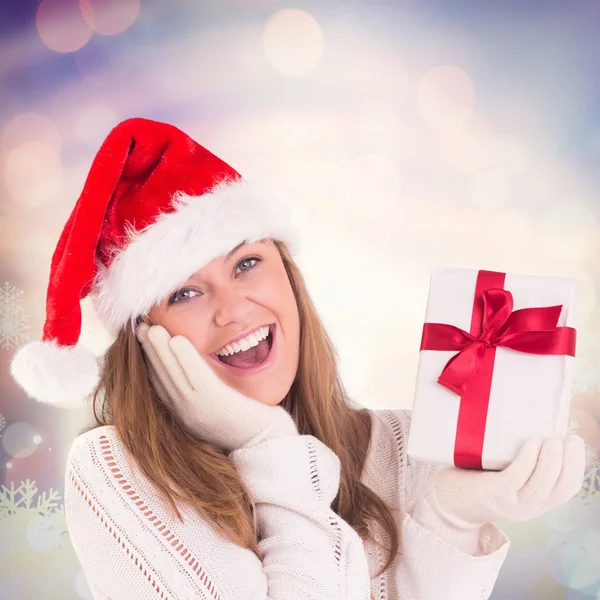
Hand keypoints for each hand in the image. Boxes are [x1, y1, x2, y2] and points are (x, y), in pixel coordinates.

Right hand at [135, 323, 297, 452]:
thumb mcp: (218, 404)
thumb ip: (203, 389)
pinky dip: (184, 358)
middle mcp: (186, 414)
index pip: (160, 383)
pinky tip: (177, 340)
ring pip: (173, 376)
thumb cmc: (248, 420)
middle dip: (148, 352)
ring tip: (152, 328)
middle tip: (139, 327)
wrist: (268, 442)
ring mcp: (199, 410)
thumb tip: (192, 364)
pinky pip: (196, 378)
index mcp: (185, 413)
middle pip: (161, 377)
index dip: (149, 360)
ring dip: (159, 350)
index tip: (142, 338)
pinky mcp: (216, 405)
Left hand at [414, 435, 585, 532]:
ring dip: (551, 460)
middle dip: (571, 462)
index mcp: (533, 501)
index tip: (575, 442)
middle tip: (568, 437)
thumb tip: (531, 421)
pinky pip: (517, 477)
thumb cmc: (473, 478)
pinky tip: (530, 442)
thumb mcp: (504, 474)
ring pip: (542, 485)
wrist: (444, 501)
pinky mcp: (492, 493)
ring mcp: (509, 502)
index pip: (567, 489)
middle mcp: (526, 506)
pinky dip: (528, 459)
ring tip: (550, 438)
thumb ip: (519, 460)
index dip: (577, 466)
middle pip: (561, 488)